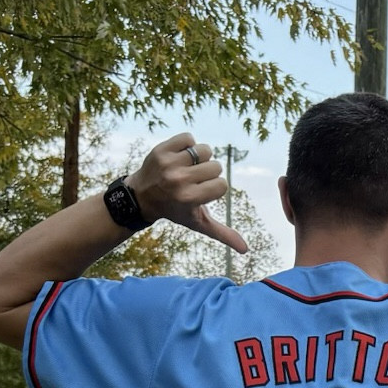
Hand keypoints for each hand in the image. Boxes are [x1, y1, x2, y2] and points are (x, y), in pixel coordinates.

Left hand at [126, 134, 247, 253]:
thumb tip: (245, 249)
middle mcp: (179, 181)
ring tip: (189, 166)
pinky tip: (181, 156)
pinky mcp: (162, 149)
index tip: (201, 192)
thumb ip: (222, 234)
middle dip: (208, 172)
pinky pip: (189, 138)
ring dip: (201, 157)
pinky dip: (188, 145)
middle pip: (216, 166)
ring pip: (205, 150)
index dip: (215, 187)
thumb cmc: (175, 209)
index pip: (222, 185)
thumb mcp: (198, 223)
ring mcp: (169, 163)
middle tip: (193, 180)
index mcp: (190, 199)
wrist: (142, 196)